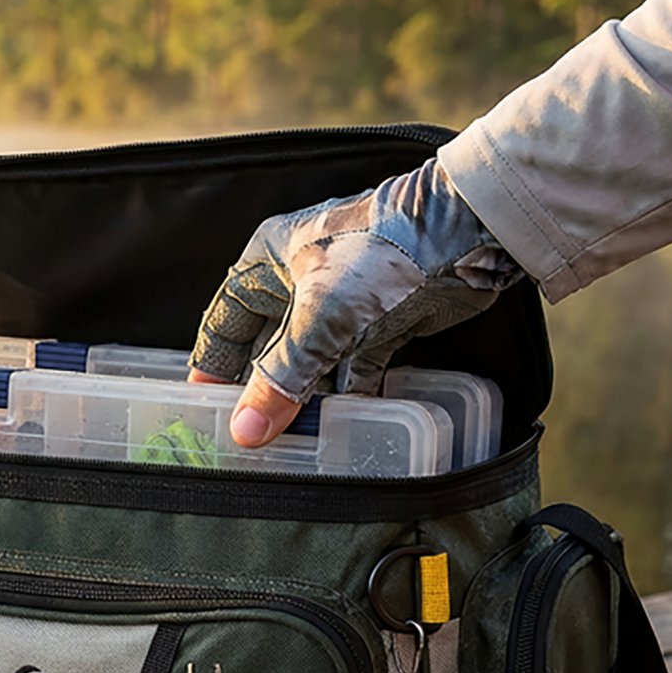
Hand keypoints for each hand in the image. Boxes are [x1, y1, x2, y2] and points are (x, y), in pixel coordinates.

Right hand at [189, 158, 521, 446]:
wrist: (466, 232)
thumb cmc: (382, 253)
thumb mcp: (318, 322)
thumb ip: (279, 379)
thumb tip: (245, 430)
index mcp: (270, 259)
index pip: (225, 318)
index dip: (213, 363)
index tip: (205, 407)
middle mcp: (302, 278)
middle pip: (268, 344)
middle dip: (262, 388)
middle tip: (252, 433)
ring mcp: (345, 300)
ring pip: (313, 360)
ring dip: (307, 397)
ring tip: (295, 440)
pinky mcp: (384, 319)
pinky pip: (357, 366)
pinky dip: (351, 394)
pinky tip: (346, 423)